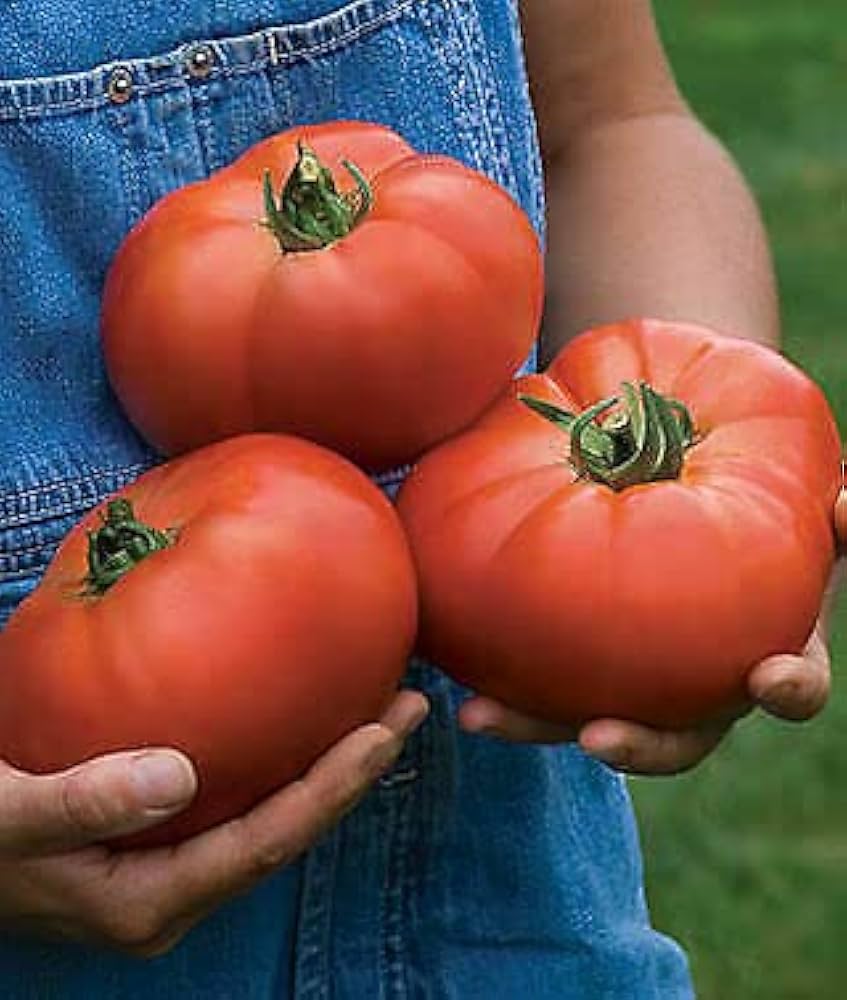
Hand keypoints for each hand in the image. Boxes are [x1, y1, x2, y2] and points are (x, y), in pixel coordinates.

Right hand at [0, 689, 427, 955]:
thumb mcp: (8, 816)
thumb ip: (84, 800)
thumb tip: (179, 775)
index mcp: (149, 902)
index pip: (266, 844)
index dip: (331, 788)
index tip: (384, 731)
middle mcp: (173, 897)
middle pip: (286, 834)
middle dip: (353, 774)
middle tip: (408, 707)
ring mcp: (169, 875)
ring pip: (269, 821)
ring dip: (326, 766)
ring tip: (379, 707)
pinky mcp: (159, 847)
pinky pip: (239, 806)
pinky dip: (280, 765)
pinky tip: (300, 722)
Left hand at [460, 490, 845, 775]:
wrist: (693, 489)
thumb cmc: (757, 503)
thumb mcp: (799, 500)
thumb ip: (832, 512)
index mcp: (768, 650)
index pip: (793, 686)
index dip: (785, 689)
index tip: (765, 678)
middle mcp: (702, 682)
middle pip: (675, 736)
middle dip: (636, 745)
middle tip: (594, 738)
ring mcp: (636, 678)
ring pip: (587, 717)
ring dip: (535, 723)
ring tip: (477, 714)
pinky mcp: (579, 659)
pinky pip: (540, 673)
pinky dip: (499, 674)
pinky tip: (447, 654)